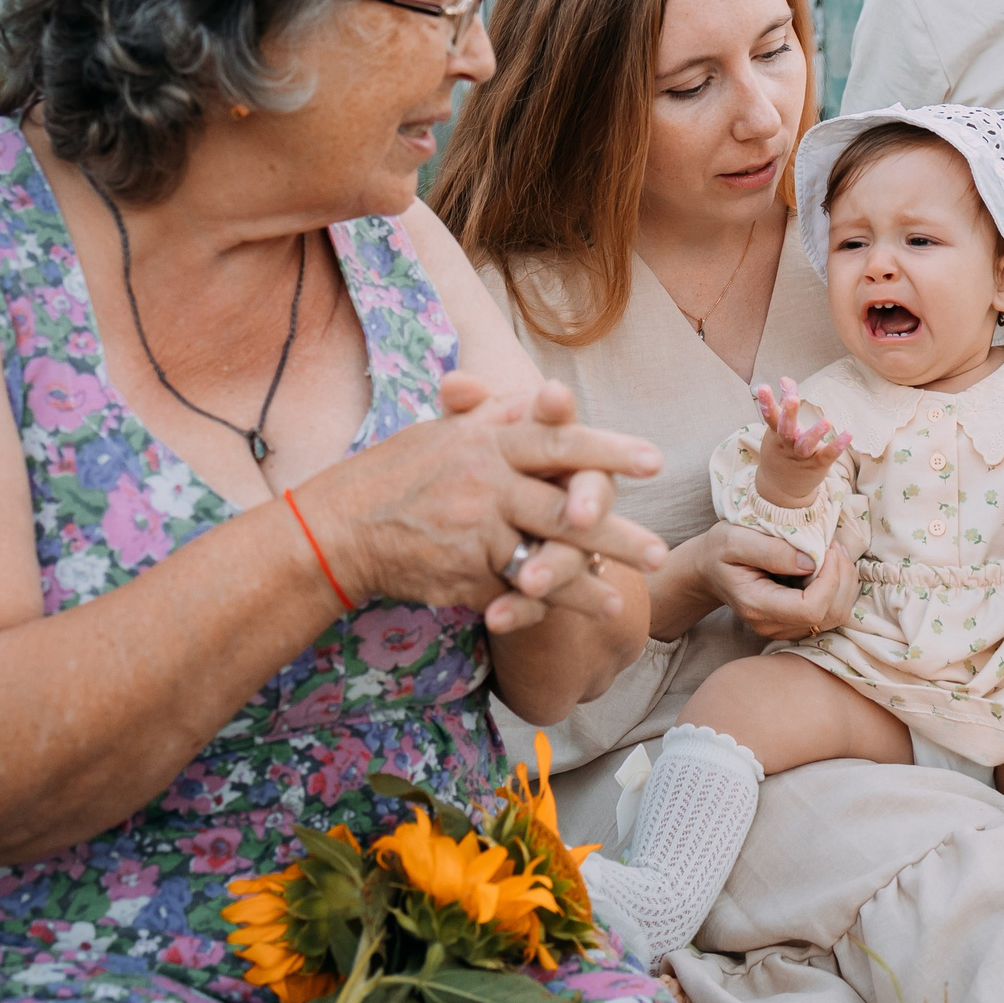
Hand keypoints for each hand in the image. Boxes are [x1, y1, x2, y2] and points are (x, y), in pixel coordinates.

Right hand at [312, 373, 666, 631]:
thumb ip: (504, 415)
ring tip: (632, 590)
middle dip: (616, 532)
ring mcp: (476, 534)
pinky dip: (559, 601)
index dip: (607, 451)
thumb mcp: (450, 430)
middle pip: (562, 509)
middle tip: (660, 549)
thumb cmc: (403, 469)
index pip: (558, 442)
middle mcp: (486, 486)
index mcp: (489, 442)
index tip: (654, 460)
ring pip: (546, 557)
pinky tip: (598, 606)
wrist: (343, 526)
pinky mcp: (465, 574)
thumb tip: (552, 395)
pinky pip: (520, 589)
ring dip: (593, 576)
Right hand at [686, 519, 857, 640]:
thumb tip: (811, 562)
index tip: (827, 548)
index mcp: (757, 606)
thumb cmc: (720, 551)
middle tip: (834, 545)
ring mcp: (786, 628)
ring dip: (845, 581)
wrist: (710, 570)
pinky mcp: (797, 623)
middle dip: (842, 577)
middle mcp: (773, 626)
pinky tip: (829, 564)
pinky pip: (833, 611)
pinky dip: (839, 586)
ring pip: (837, 615)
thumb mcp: (734, 539)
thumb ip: (771, 550)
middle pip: (830, 614)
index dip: (830, 579)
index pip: (810, 609)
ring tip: (833, 551)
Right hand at [752, 378, 851, 509]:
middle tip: (792, 399)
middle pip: (785, 430)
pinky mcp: (817, 465)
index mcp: (776, 433)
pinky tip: (848, 434)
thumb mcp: (778, 428)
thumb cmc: (781, 449)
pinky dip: (837, 446)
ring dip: (815, 434)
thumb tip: (785, 378)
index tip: (763, 387)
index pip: (770, 415)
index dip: (766, 402)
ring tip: (827, 421)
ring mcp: (801, 456)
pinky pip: (827, 455)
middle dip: (788, 415)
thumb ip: (784, 403)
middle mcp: (787, 444)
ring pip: (805, 445)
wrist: (780, 487)